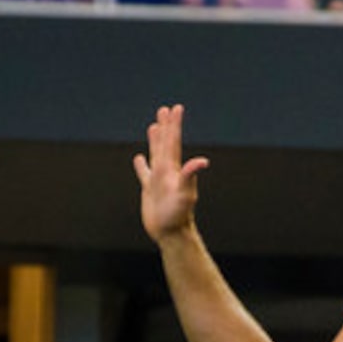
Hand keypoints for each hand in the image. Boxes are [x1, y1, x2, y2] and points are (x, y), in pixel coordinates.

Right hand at [133, 104, 210, 244]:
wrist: (172, 233)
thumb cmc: (179, 215)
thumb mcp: (185, 194)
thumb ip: (190, 175)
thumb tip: (203, 161)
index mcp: (173, 169)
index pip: (173, 142)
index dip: (174, 125)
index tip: (176, 108)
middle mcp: (167, 172)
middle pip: (165, 144)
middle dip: (166, 126)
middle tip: (165, 109)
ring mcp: (158, 180)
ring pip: (155, 154)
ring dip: (155, 140)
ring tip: (154, 126)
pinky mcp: (150, 190)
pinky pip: (144, 173)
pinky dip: (141, 165)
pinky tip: (139, 158)